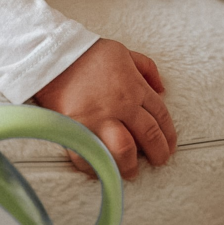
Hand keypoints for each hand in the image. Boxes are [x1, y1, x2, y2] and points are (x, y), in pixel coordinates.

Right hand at [33, 39, 176, 179]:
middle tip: (158, 162)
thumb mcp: (125, 52)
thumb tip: (162, 89)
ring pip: (125, 150)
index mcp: (135, 88)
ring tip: (131, 171)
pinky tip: (102, 169)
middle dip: (158, 153)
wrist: (53, 55)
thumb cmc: (89, 53)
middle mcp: (122, 106)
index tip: (169, 147)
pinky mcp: (77, 128)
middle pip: (149, 136)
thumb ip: (147, 68)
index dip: (168, 135)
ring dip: (131, 165)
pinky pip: (90, 155)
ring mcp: (99, 119)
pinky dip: (96, 166)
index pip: (161, 117)